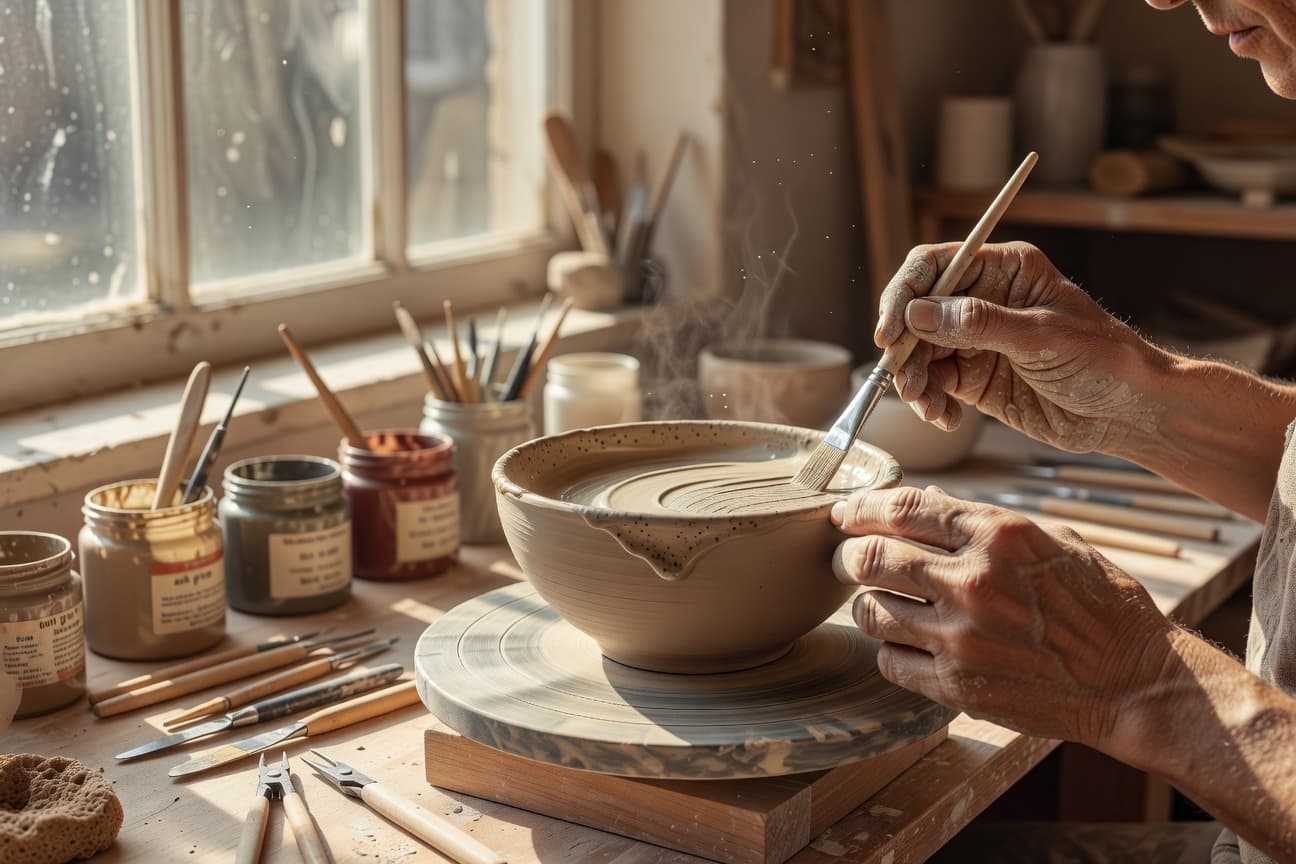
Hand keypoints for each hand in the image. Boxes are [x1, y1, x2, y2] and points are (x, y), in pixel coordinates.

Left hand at [830, 485, 1173, 747]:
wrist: (1135, 682)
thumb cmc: (1100, 605)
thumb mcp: (1051, 541)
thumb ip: (982, 523)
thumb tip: (926, 502)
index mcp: (998, 536)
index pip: (903, 508)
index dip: (861, 507)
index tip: (844, 513)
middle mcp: (972, 583)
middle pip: (871, 558)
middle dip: (847, 555)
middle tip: (845, 559)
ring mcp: (961, 638)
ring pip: (870, 611)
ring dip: (865, 603)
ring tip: (878, 601)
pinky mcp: (957, 687)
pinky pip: (890, 661)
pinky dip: (888, 649)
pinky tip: (904, 643)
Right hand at [876, 241, 1156, 453]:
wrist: (1128, 411)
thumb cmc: (1103, 359)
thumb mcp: (1042, 336)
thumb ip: (978, 323)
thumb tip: (918, 313)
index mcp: (1003, 271)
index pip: (934, 267)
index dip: (904, 294)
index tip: (891, 332)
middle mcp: (982, 301)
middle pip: (916, 313)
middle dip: (905, 349)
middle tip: (907, 382)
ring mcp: (975, 340)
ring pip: (918, 353)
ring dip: (914, 381)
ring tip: (930, 407)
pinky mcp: (974, 378)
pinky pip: (933, 384)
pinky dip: (930, 403)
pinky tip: (946, 419)